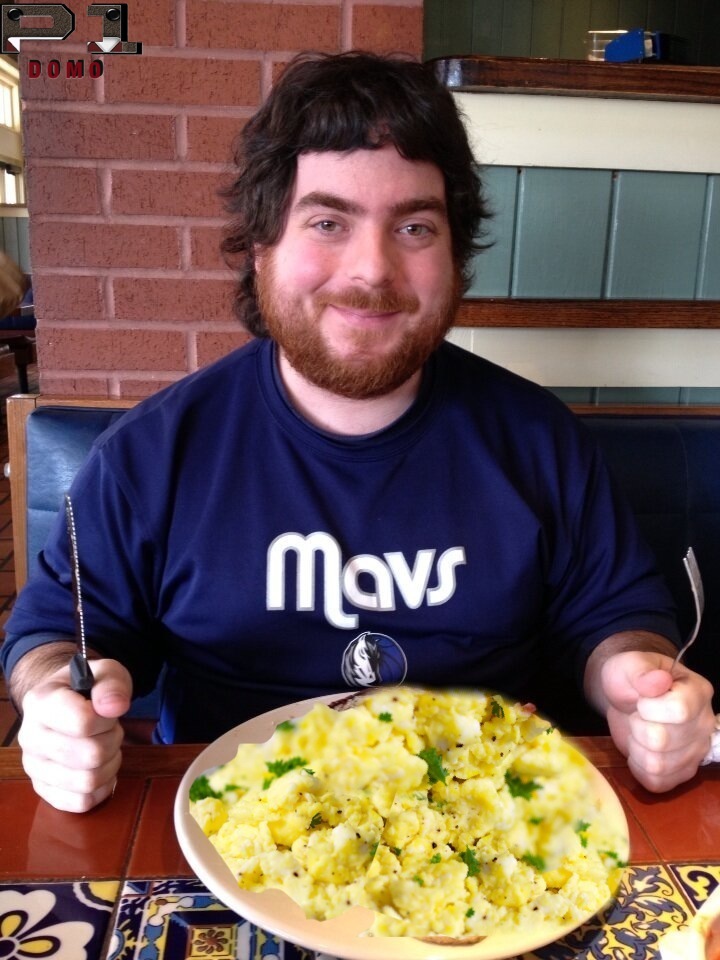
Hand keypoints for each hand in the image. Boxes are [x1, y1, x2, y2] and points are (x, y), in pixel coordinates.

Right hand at [17, 657, 131, 811]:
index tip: (108, 710)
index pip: (83, 722)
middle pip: (91, 755)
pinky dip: (101, 788)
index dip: (108, 718)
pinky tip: (100, 767)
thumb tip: (114, 707)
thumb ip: (112, 684)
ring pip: (88, 782)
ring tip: (104, 745)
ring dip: (110, 764)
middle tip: (109, 729)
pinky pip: (81, 802)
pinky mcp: (43, 789)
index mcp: (40, 702)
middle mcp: (30, 737)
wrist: (65, 702)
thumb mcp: (105, 673)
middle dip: (112, 740)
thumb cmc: (87, 688)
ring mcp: (33, 767)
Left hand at [601, 650, 714, 791]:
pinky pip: (657, 782)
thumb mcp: (629, 665)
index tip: (641, 700)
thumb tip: (659, 681)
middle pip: (662, 740)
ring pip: (658, 765)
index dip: (649, 708)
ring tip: (638, 731)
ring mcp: (696, 752)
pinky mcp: (682, 773)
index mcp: (698, 692)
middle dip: (637, 726)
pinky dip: (638, 768)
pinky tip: (639, 749)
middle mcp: (705, 724)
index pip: (679, 711)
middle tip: (637, 715)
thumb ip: (641, 671)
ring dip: (636, 747)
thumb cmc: (630, 678)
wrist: (625, 698)